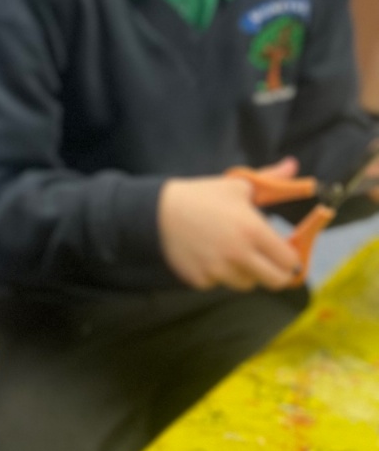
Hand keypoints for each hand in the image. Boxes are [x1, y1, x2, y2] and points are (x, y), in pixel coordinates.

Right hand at [159, 160, 304, 289]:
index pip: (289, 261)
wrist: (157, 213)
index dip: (290, 257)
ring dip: (246, 273)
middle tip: (269, 262)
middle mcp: (239, 256)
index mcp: (254, 232)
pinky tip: (209, 256)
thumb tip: (293, 166)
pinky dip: (220, 275)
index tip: (285, 253)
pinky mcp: (201, 281)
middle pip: (276, 281)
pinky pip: (221, 284)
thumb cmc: (201, 196)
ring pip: (247, 284)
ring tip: (232, 253)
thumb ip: (271, 180)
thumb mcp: (237, 185)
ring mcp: (219, 272)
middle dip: (277, 273)